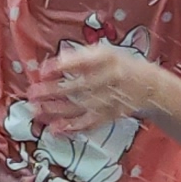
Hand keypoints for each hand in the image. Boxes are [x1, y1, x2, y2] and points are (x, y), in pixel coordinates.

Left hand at [33, 42, 161, 135]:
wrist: (148, 85)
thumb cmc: (119, 65)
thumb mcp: (104, 52)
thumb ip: (80, 57)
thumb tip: (53, 65)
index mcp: (108, 59)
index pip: (83, 62)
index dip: (62, 67)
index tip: (44, 71)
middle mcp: (110, 79)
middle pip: (78, 87)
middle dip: (52, 91)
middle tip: (32, 94)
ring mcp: (110, 100)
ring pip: (80, 107)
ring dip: (56, 110)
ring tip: (36, 111)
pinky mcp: (109, 115)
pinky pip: (89, 123)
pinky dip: (72, 127)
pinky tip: (55, 129)